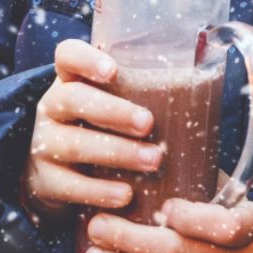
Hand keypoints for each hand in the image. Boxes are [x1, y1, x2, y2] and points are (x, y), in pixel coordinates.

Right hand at [21, 39, 161, 222]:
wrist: (55, 175)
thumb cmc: (99, 130)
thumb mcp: (111, 104)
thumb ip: (142, 90)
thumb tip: (207, 68)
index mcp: (70, 81)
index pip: (68, 56)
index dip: (86, 60)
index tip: (112, 71)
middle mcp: (53, 107)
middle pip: (73, 99)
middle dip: (113, 111)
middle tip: (148, 123)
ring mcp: (44, 144)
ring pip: (75, 144)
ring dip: (118, 152)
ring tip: (153, 160)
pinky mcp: (46, 181)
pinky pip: (70, 185)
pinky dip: (100, 191)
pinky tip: (126, 195)